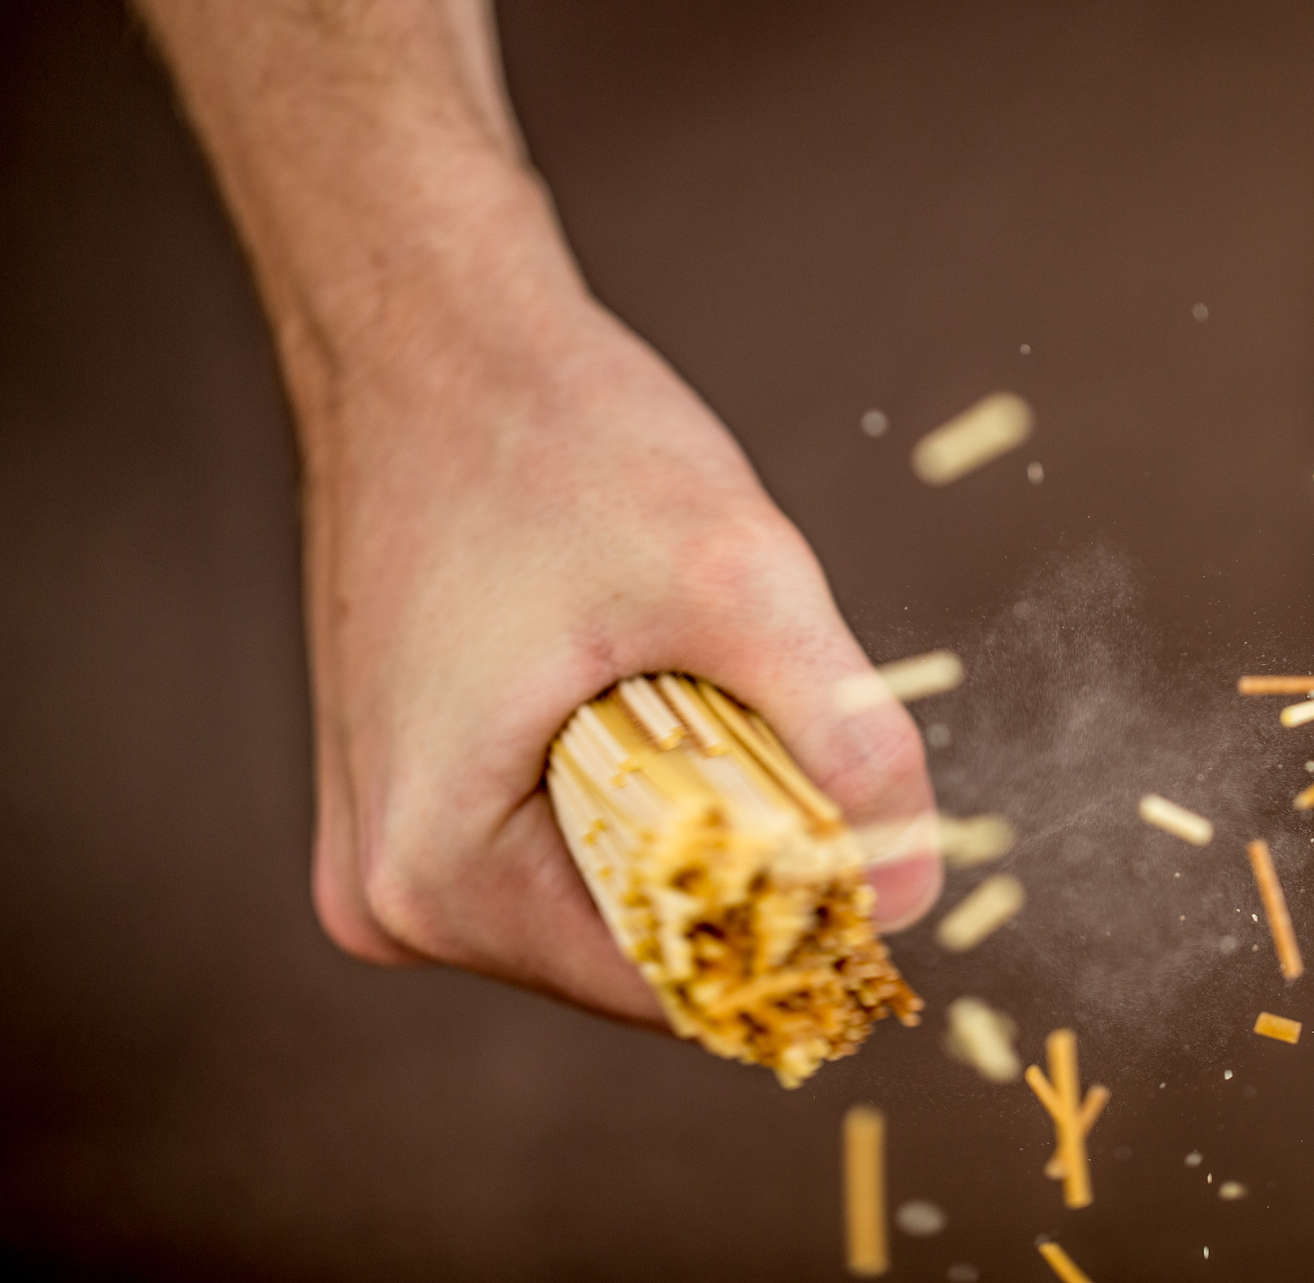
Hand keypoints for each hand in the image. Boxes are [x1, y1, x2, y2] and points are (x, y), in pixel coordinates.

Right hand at [297, 214, 940, 1023]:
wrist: (430, 339)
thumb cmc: (552, 439)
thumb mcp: (732, 580)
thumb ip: (842, 736)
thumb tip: (913, 882)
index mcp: (434, 878)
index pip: (669, 983)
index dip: (794, 928)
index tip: (875, 848)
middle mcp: (392, 893)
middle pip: (642, 942)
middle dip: (746, 858)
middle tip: (790, 724)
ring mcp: (395, 843)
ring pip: (617, 884)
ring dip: (701, 812)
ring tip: (705, 675)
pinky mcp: (423, 790)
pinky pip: (573, 831)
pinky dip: (649, 780)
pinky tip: (658, 678)